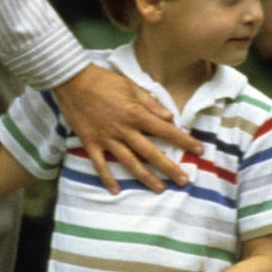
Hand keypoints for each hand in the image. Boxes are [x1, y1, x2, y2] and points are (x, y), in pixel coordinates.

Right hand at [54, 64, 200, 194]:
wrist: (72, 80)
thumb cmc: (103, 80)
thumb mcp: (131, 86)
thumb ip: (151, 103)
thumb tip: (169, 117)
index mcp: (136, 114)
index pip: (165, 130)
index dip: (184, 141)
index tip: (199, 150)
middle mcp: (124, 130)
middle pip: (151, 153)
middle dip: (169, 168)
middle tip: (184, 180)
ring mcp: (106, 139)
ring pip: (129, 163)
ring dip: (146, 177)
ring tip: (160, 189)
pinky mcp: (90, 142)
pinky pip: (100, 165)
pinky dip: (107, 179)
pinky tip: (116, 191)